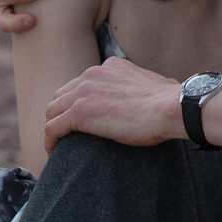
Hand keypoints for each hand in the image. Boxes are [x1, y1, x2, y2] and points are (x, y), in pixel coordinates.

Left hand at [43, 57, 183, 151]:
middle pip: (62, 95)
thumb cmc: (171, 102)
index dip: (77, 102)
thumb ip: (146, 85)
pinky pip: (52, 128)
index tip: (81, 120)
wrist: (171, 108)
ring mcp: (84, 92)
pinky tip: (54, 153)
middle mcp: (93, 74)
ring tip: (58, 146)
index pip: (82, 83)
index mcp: (110, 67)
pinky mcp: (79, 112)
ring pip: (52, 111)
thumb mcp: (156, 83)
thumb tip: (159, 91)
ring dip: (53, 128)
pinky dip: (50, 142)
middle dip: (60, 114)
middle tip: (65, 135)